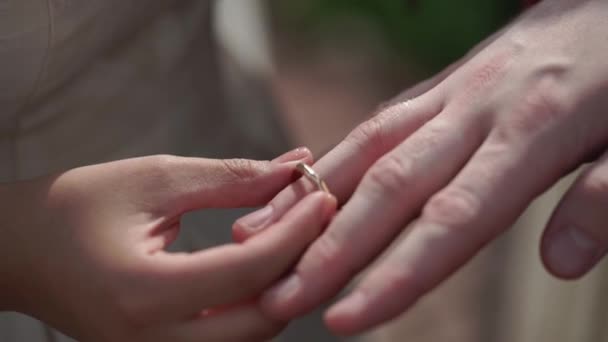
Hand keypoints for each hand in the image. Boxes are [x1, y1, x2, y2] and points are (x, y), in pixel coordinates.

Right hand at [0, 150, 336, 340]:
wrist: (21, 251)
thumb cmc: (77, 206)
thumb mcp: (155, 181)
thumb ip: (231, 179)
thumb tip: (297, 170)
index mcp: (143, 293)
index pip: (249, 272)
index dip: (297, 232)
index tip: (322, 196)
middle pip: (262, 320)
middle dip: (300, 267)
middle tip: (315, 220)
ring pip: (250, 337)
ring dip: (281, 288)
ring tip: (293, 236)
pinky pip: (228, 340)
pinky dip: (255, 304)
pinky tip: (263, 264)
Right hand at [233, 0, 607, 334]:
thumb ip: (604, 199)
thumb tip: (558, 263)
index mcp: (531, 133)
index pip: (450, 221)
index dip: (394, 274)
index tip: (345, 320)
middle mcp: (475, 111)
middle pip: (389, 188)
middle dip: (329, 249)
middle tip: (279, 295)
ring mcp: (452, 93)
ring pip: (367, 147)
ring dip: (311, 198)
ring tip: (258, 234)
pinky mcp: (442, 84)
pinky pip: (378, 121)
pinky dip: (337, 159)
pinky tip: (306, 185)